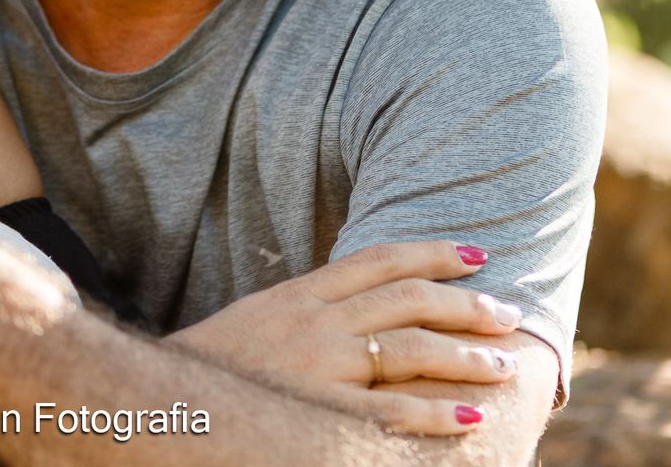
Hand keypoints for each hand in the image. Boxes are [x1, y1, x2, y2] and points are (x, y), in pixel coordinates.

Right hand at [172, 241, 523, 393]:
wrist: (163, 401)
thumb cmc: (213, 368)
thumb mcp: (260, 322)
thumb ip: (308, 312)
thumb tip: (358, 310)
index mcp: (299, 293)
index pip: (378, 259)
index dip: (432, 252)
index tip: (476, 253)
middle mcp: (312, 320)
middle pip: (406, 299)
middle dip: (464, 304)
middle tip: (507, 313)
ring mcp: (317, 364)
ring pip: (409, 348)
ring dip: (464, 356)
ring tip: (502, 368)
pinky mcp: (319, 410)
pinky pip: (391, 410)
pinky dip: (436, 413)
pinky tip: (471, 419)